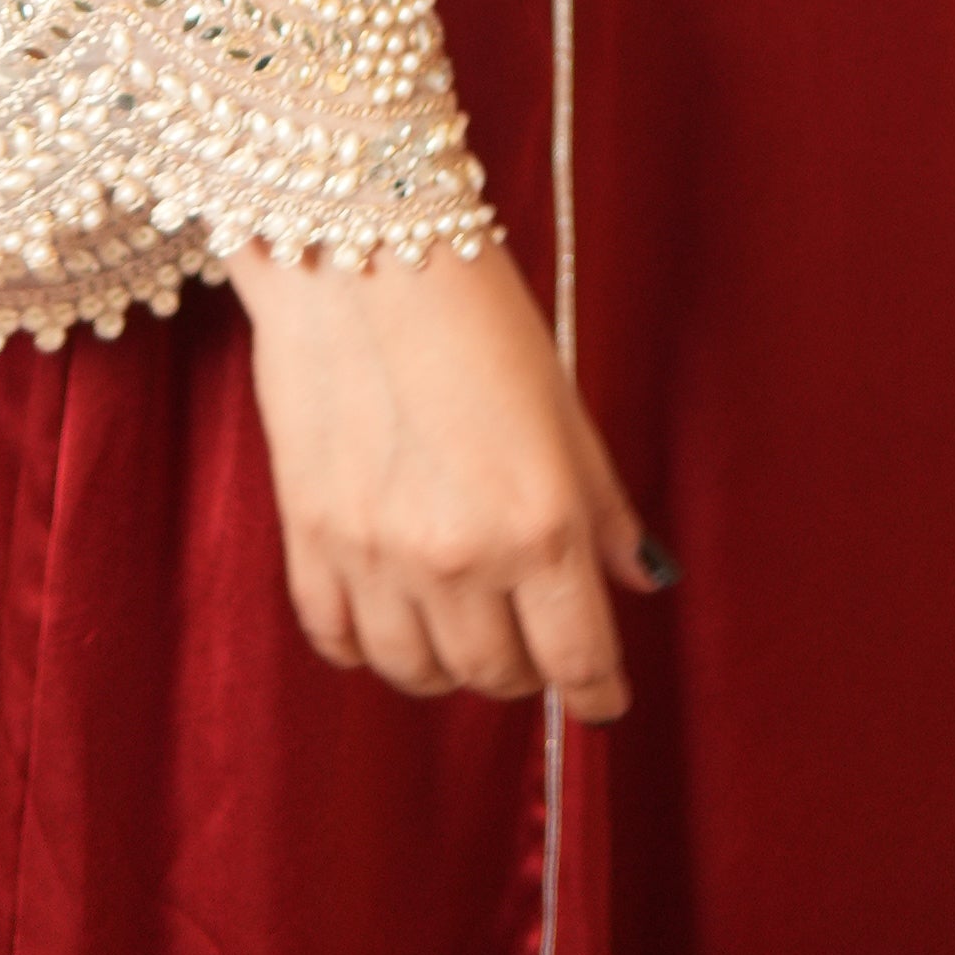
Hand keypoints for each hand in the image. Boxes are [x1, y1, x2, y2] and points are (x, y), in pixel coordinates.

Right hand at [231, 233, 661, 722]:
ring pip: (418, 673)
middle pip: (498, 674)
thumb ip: (603, 505)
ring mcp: (377, 555)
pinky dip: (370, 646)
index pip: (577, 658)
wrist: (363, 251)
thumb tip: (644, 578)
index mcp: (539, 522)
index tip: (605, 703)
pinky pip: (338, 641)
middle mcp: (459, 556)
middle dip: (526, 666)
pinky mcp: (311, 538)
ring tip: (465, 626)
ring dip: (450, 665)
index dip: (599, 695)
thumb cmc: (478, 314)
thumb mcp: (563, 403)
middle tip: (533, 632)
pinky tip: (392, 615)